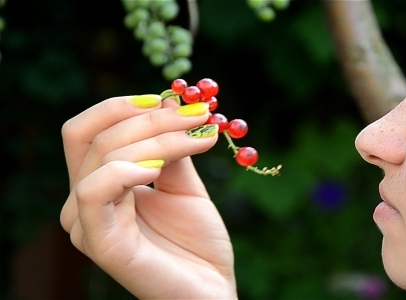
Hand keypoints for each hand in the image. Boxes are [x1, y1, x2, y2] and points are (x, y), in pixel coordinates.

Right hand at [60, 95, 235, 298]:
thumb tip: (168, 103)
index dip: (123, 106)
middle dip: (152, 118)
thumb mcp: (184, 183)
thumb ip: (169, 148)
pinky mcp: (101, 243)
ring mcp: (88, 223)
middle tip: (198, 115)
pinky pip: (94, 192)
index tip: (171, 97)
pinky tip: (158, 168)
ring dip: (157, 138)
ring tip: (198, 137)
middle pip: (98, 136)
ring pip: (104, 156)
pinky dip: (126, 169)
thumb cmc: (197, 241)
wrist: (212, 287)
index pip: (89, 130)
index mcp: (101, 185)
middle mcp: (86, 201)